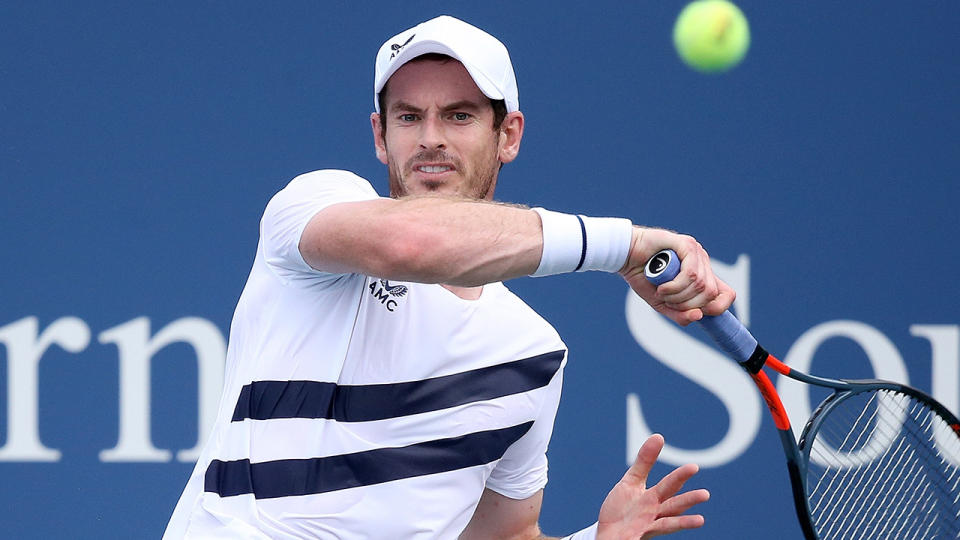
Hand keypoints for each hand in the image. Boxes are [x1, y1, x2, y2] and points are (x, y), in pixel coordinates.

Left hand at [596, 434, 708, 538]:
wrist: (607, 534)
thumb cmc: (622, 509)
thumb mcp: (631, 482)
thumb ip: (644, 463)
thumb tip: (659, 436)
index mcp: (654, 499)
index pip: (669, 486)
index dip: (679, 477)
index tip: (693, 467)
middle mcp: (654, 514)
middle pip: (673, 505)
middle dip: (688, 500)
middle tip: (705, 494)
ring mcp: (646, 528)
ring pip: (667, 525)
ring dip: (683, 523)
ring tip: (701, 521)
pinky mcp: (635, 539)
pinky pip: (640, 538)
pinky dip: (641, 537)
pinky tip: (644, 534)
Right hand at [619, 227, 734, 325]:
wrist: (625, 256)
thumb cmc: (643, 277)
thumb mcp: (662, 304)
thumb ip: (680, 314)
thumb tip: (699, 316)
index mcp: (702, 276)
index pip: (727, 294)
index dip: (718, 308)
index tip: (697, 313)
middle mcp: (703, 263)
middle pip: (711, 293)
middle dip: (688, 304)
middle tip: (669, 301)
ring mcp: (696, 252)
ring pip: (700, 284)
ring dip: (678, 295)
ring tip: (661, 292)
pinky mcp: (686, 244)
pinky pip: (690, 273)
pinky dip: (675, 286)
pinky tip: (662, 287)